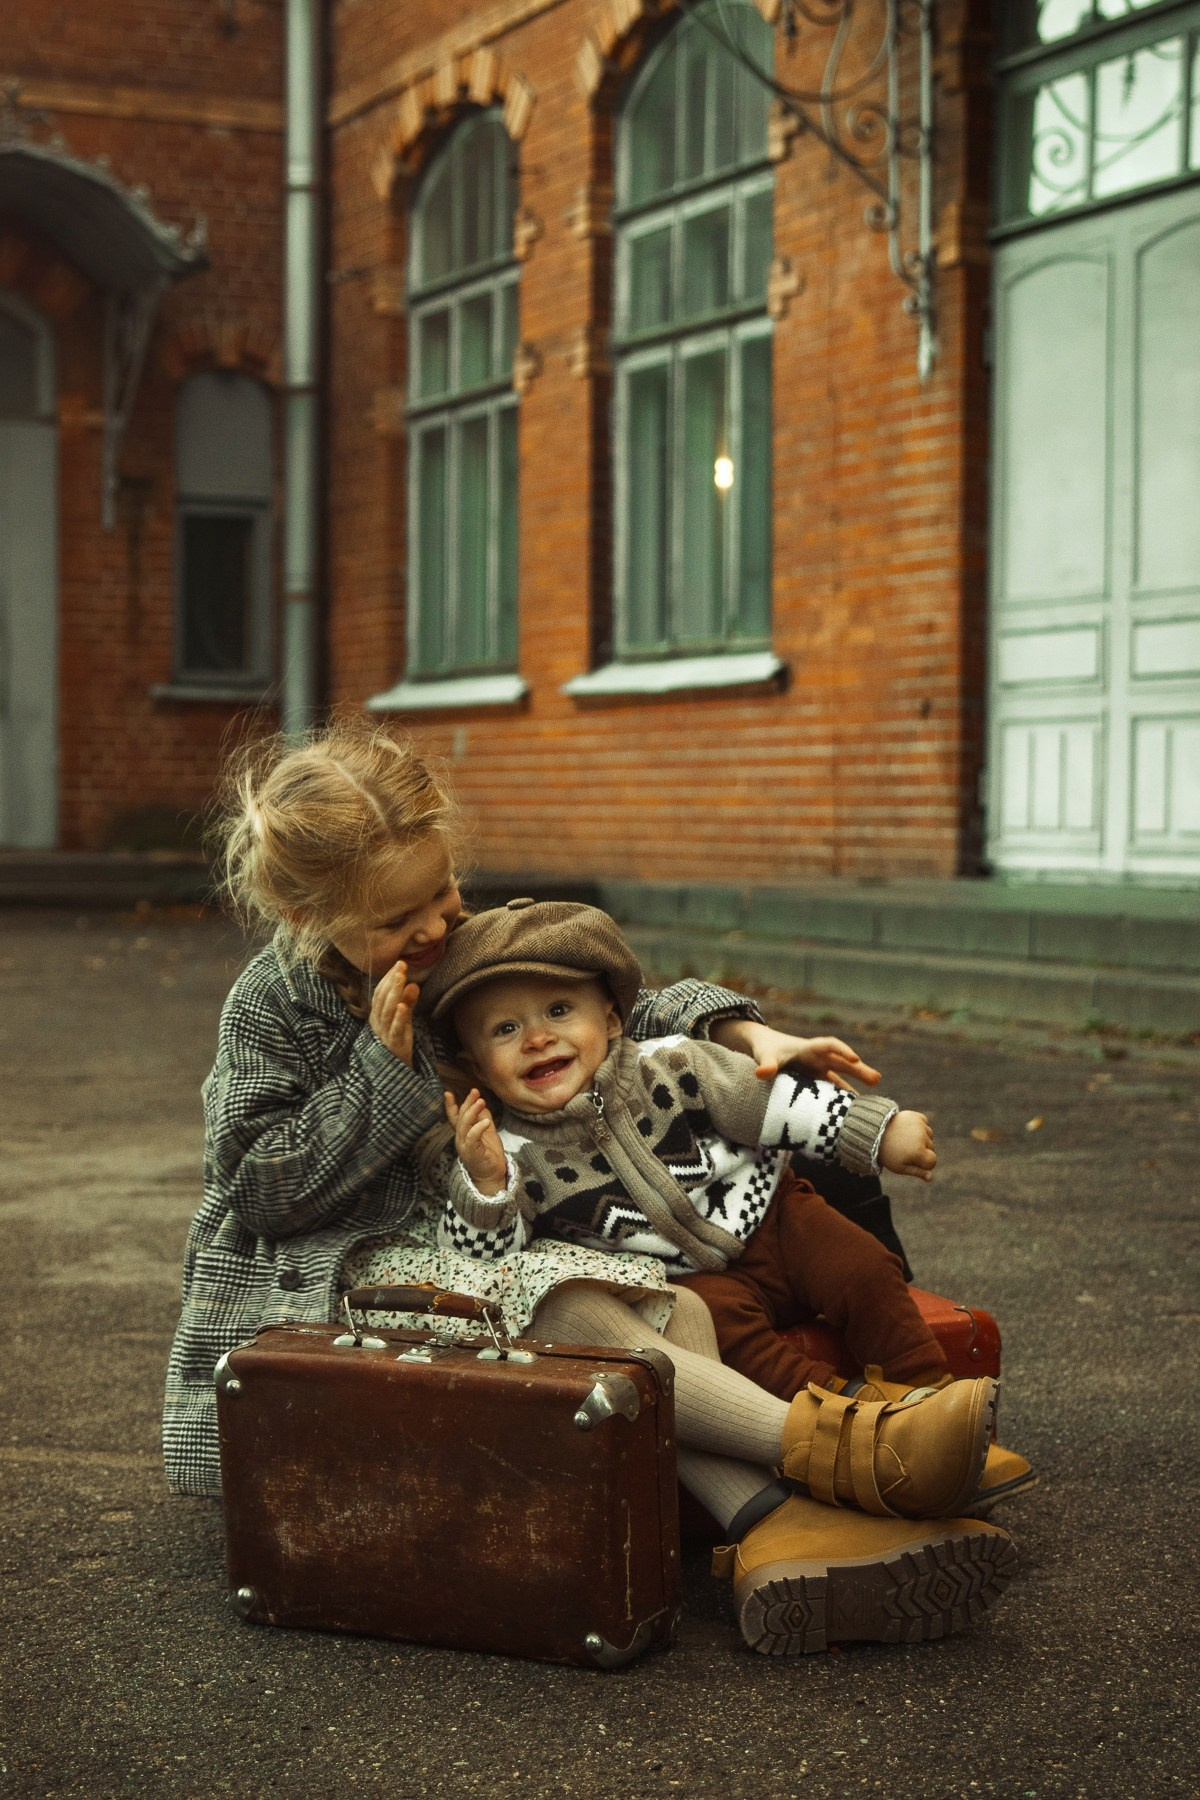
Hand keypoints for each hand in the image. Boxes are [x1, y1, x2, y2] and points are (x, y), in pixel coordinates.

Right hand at [368, 959, 420, 1064]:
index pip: (380, 993)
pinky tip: (402, 1006)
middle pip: (382, 1000)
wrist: (397, 1075)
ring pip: (387, 1012)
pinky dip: (398, 1018)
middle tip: (401, 966)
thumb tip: (413, 984)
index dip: (388, 978)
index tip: (399, 964)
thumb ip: (407, 1003)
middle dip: (391, 981)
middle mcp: (377, 1025)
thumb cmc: (398, 1044)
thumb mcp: (403, 1021)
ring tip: (402, 978)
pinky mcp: (394, 1046)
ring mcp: (384, 1035)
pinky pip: (395, 1030)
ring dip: (394, 993)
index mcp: (377, 1017)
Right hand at [445, 1088, 507, 1196]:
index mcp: (463, 1133)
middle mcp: (461, 1139)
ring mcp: (465, 1146)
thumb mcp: (487, 1132)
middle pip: (460, 1118)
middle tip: (475, 1092)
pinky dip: (478, 1128)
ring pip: (464, 1125)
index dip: (450, 1106)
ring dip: (472, 1112)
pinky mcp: (472, 1153)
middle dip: (467, 1103)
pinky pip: (472, 1138)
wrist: (491, 1176)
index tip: (447, 1093)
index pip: (454, 1117)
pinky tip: (486, 1121)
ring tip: (481, 1101)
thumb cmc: (489, 1154)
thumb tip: (481, 1103)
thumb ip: (482, 1118)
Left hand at [710, 1018, 880, 1089]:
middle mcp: (818, 1058)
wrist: (764, 1047)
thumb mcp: (764, 1056)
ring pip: (841, 1076)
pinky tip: (850, 1110)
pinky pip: (831, 1088)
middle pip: (842, 1062)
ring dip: (855, 1086)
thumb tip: (763, 1073)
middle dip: (859, 1069)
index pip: (829, 1045)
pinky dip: (840, 1096)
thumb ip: (766, 1065)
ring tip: (870, 1102)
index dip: (842, 1051)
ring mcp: (818, 1069)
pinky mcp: (815, 1080)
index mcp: (808, 1048)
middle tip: (876, 1080)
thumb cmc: (765, 1049)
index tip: (855, 1059)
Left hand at [880, 1109, 936, 1181]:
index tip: (912, 1161)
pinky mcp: (917, 1116)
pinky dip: (919, 1127)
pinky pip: (925, 1124)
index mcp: (918, 1152)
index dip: (924, 1164)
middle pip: (931, 1148)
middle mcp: (922, 1137)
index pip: (932, 1161)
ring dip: (921, 1138)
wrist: (875, 1132)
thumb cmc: (888, 1153)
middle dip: (922, 1150)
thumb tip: (930, 1177)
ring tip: (905, 1140)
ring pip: (929, 1136)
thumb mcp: (900, 1167)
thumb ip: (917, 1172)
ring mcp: (920, 1125)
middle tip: (904, 1149)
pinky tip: (907, 1130)